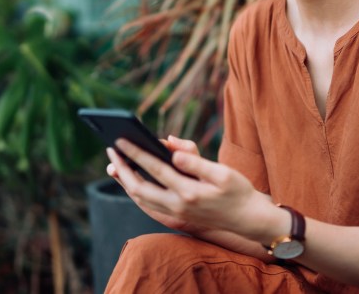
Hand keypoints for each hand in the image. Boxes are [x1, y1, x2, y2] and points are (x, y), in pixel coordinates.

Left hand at [106, 136, 273, 239]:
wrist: (248, 219)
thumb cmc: (238, 191)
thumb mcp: (222, 172)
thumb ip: (196, 162)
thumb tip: (172, 149)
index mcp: (189, 192)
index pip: (155, 169)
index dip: (135, 154)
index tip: (120, 140)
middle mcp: (178, 206)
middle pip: (139, 188)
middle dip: (122, 168)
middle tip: (111, 149)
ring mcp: (175, 214)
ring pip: (140, 199)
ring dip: (125, 181)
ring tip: (114, 163)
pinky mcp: (176, 217)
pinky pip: (148, 205)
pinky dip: (136, 192)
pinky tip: (130, 181)